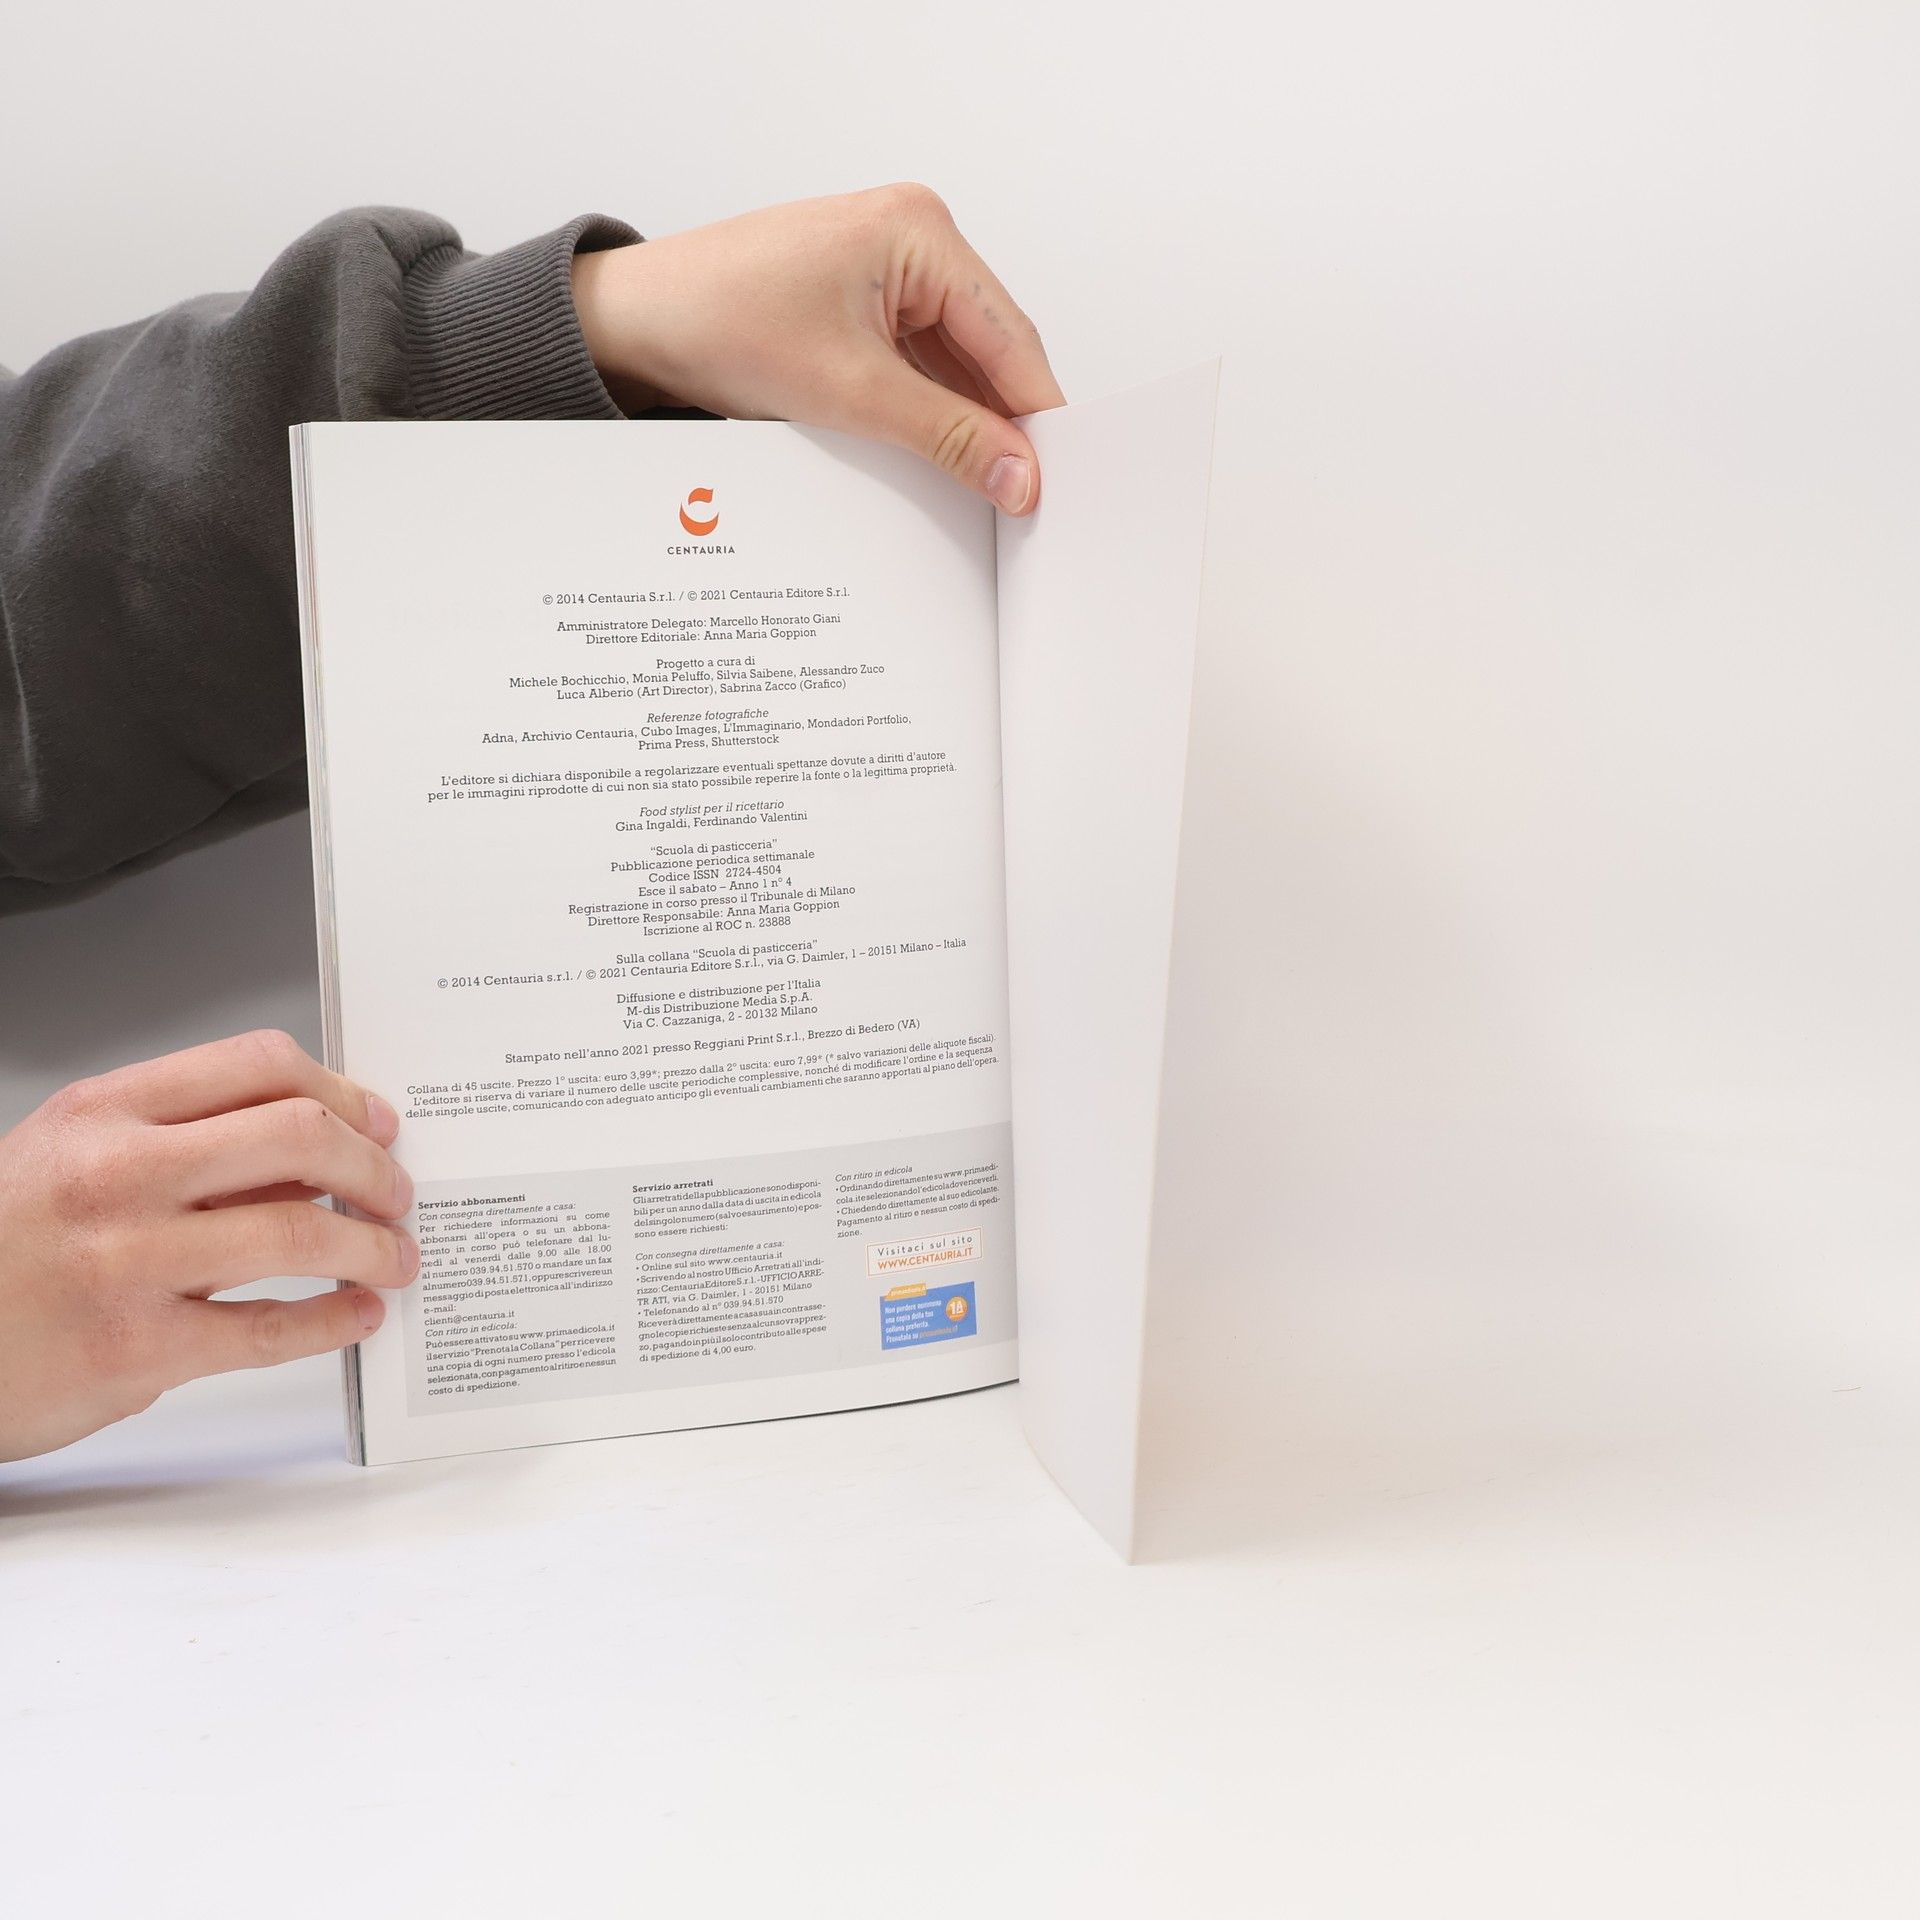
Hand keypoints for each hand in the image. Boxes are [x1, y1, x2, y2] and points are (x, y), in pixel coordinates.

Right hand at [0, 1029, 416, 1462]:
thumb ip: (186, 1143)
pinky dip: (333, 1320)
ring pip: (297, 1231)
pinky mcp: (136, 1351)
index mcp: (106, 1113)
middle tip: (397, 1191)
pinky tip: (355, 1314)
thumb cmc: (5, 1247)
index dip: (343, 1092)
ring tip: (393, 1256)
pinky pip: (269, 1328)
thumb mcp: (74, 1158)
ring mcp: (127, 1263)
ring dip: (371, 1244)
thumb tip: (316, 1150)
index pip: (259, 1064)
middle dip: (373, 1165)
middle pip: (298, 1136)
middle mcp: (118, 1176)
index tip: (377, 1122)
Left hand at [570, 183, 1065, 514]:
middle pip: (990, 348)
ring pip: (956, 361)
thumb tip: (1020, 476)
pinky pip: (920, 362)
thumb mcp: (852, 393)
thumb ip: (949, 437)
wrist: (637, 323)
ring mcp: (888, 267)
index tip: (1055, 480)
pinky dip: (930, 409)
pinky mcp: (862, 299)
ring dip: (964, 420)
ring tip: (982, 484)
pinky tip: (939, 456)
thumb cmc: (720, 322)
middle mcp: (913, 236)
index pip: (1010, 337)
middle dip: (1003, 420)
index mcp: (920, 230)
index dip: (1037, 415)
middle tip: (1024, 494)